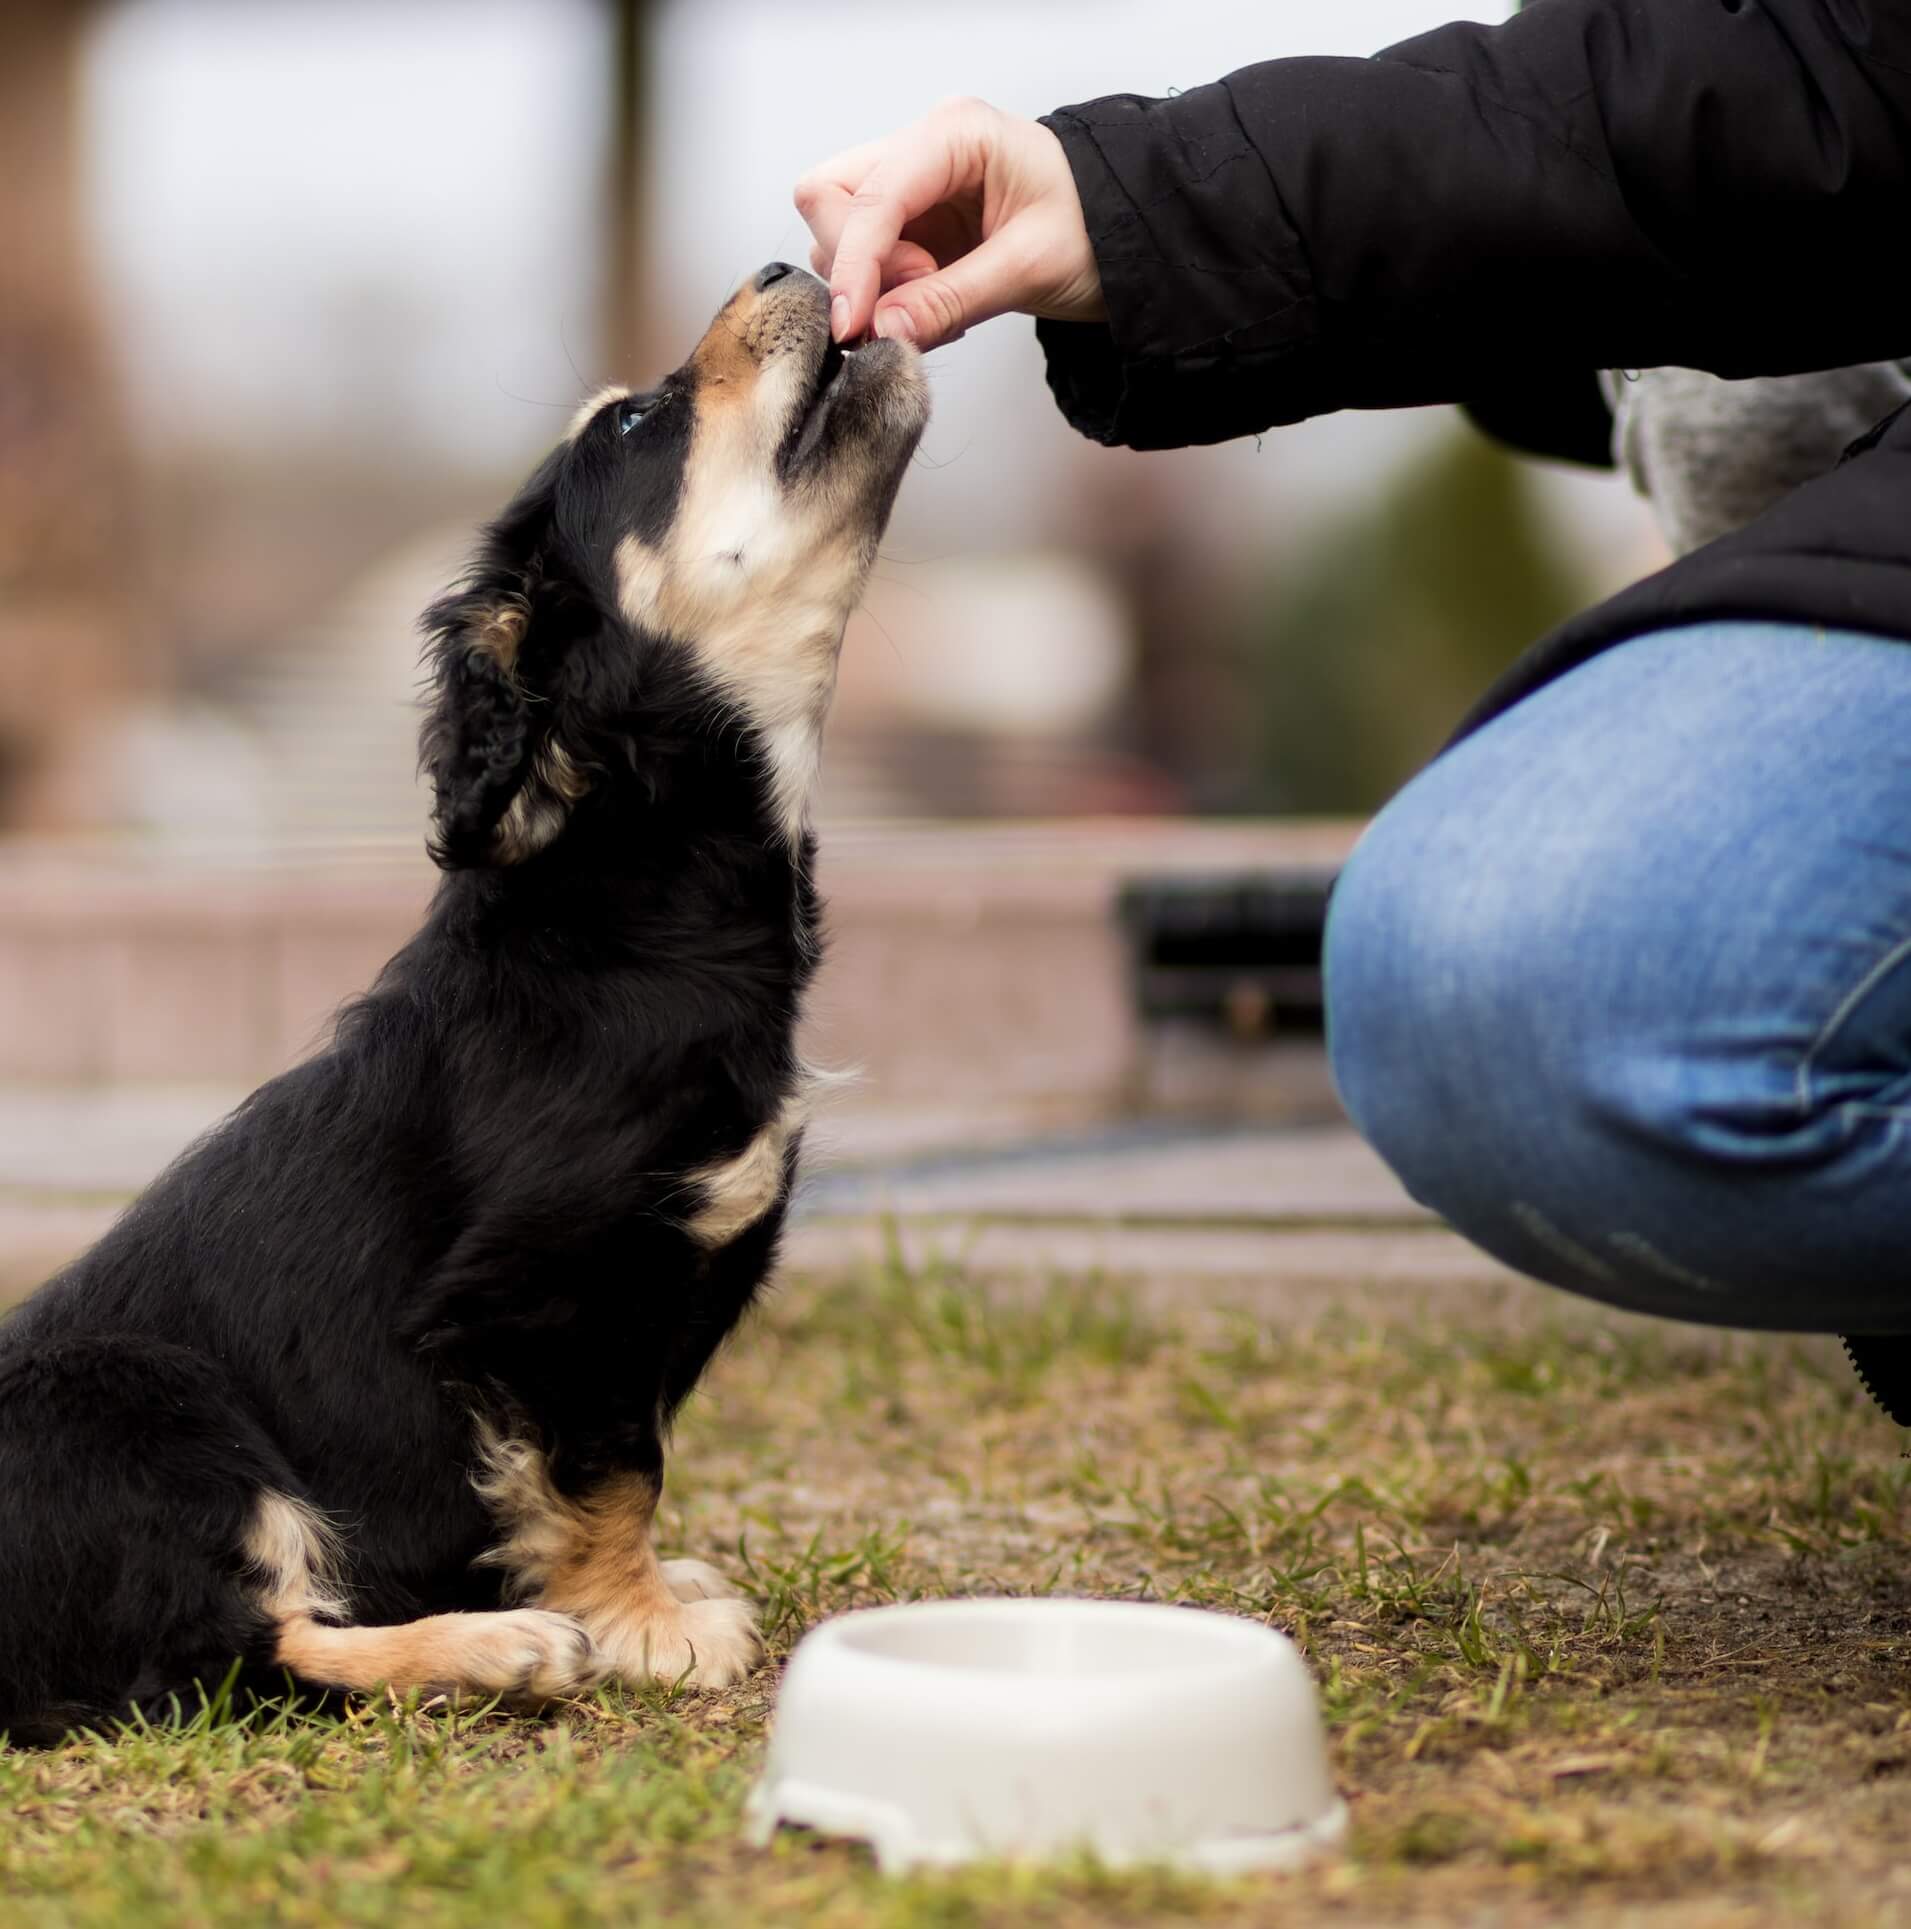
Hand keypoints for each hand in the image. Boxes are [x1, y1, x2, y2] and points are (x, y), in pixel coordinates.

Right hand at [795, 97, 1105, 350]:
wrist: (1129, 236)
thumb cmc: (1097, 229)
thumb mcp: (1029, 267)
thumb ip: (950, 300)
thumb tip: (883, 331)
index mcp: (955, 133)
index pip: (868, 194)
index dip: (852, 262)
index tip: (853, 325)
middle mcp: (925, 148)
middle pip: (831, 197)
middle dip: (855, 264)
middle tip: (913, 302)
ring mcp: (916, 186)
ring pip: (841, 231)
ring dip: (873, 284)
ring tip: (937, 306)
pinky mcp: (917, 223)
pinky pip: (871, 260)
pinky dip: (888, 294)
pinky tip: (934, 307)